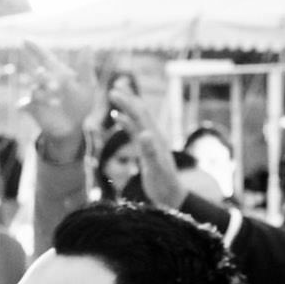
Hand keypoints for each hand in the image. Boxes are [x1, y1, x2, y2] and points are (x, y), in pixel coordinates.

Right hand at [20, 42, 98, 144]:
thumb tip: (87, 45)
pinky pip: (24, 104)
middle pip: (39, 74)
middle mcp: (45, 82)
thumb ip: (85, 67)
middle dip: (44, 77)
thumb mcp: (87, 86)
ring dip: (43, 95)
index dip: (35, 48)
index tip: (24, 40)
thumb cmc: (80, 104)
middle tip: (56, 87)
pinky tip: (22, 106)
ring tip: (56, 103)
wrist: (73, 127)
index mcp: (57, 73)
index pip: (45, 57)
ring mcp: (37, 95)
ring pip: (34, 90)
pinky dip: (23, 105)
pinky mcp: (33, 109)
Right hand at [108, 86, 185, 208]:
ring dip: (127, 107)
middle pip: (140, 112)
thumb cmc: (164, 184)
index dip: (128, 102)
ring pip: (137, 119)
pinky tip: (118, 118)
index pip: (140, 115)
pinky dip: (126, 121)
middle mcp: (153, 136)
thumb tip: (144, 134)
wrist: (171, 194)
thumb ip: (150, 152)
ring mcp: (150, 141)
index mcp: (155, 137)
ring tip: (114, 96)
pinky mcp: (146, 148)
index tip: (114, 92)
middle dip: (128, 99)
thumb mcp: (156, 169)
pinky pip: (135, 130)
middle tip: (112, 88)